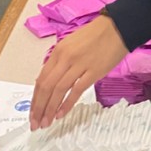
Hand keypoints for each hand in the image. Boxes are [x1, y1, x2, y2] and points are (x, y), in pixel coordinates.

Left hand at [30, 15, 127, 129]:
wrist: (118, 27)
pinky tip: (61, 114)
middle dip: (39, 108)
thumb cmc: (96, 35)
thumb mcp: (72, 45)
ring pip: (58, 90)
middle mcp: (65, 58)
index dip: (35, 99)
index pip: (41, 79)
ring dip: (50, 109)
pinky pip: (76, 90)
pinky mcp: (94, 71)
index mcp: (58, 52)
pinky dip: (67, 104)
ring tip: (46, 123)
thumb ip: (61, 62)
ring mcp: (79, 64)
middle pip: (46, 87)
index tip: (33, 112)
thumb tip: (52, 83)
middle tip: (36, 123)